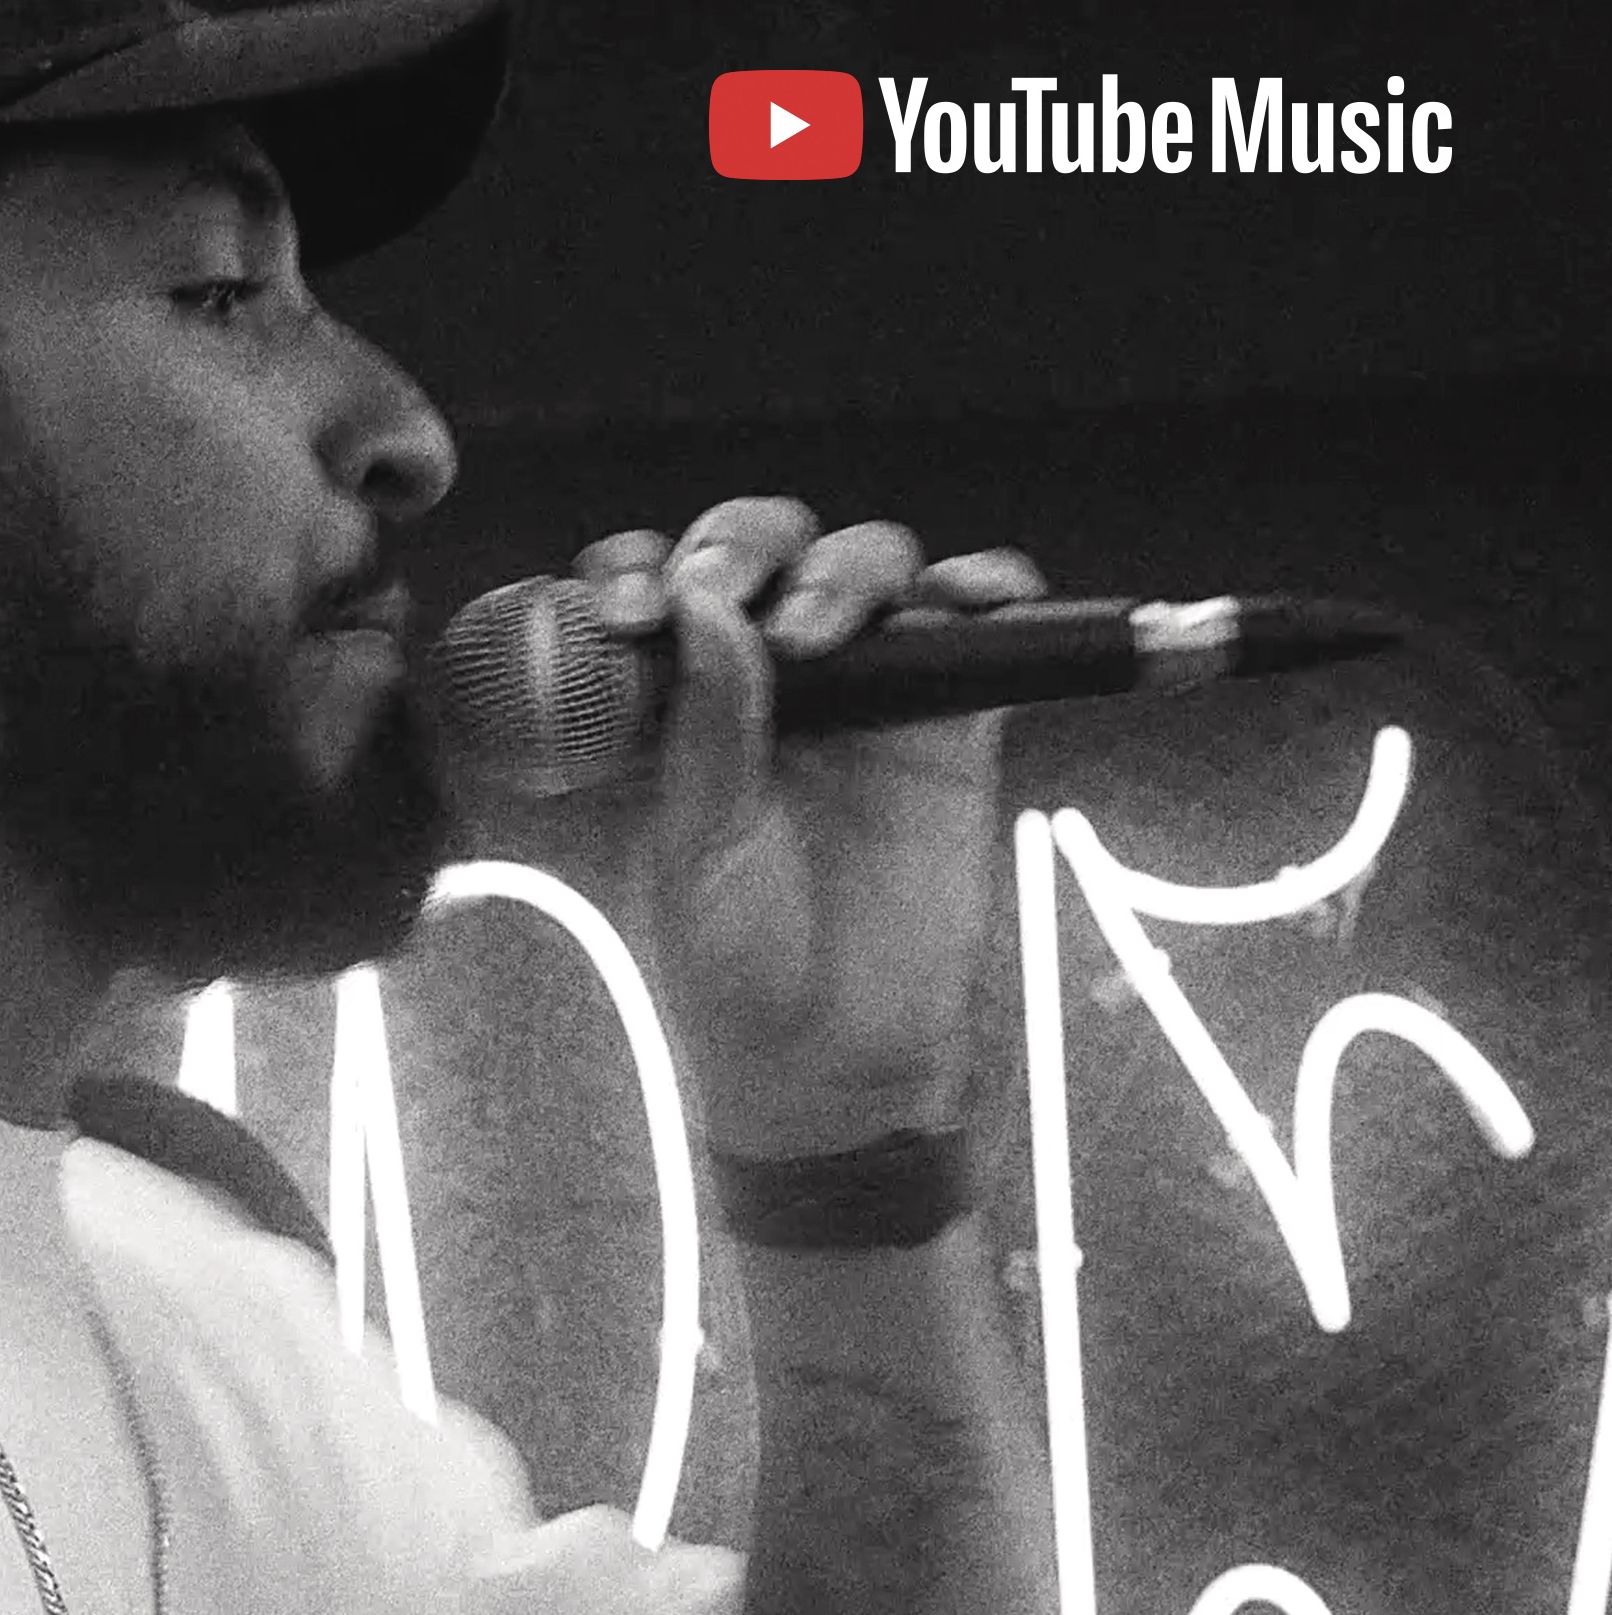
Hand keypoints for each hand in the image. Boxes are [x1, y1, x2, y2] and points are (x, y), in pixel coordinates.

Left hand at [441, 499, 1045, 1158]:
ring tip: (813, 628)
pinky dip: (985, 589)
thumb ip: (702, 734)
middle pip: (764, 553)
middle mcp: (770, 686)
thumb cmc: (736, 973)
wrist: (831, 1067)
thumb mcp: (692, 856)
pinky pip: (981, 626)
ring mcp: (865, 696)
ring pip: (866, 568)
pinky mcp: (953, 722)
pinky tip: (964, 599)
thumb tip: (702, 612)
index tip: (629, 606)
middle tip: (720, 592)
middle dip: (739, 547)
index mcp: (679, 711)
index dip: (640, 575)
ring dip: (841, 570)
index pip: (657, 596)